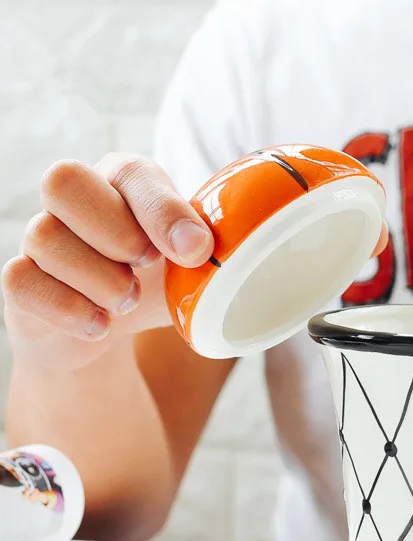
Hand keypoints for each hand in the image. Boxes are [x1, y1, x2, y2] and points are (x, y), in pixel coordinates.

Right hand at [1, 154, 213, 371]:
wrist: (107, 329)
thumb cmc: (154, 285)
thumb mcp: (190, 269)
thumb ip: (211, 255)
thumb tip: (221, 258)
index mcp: (123, 184)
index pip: (130, 170)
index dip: (162, 210)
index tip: (196, 252)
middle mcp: (74, 202)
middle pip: (63, 180)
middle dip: (115, 231)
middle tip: (147, 266)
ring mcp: (41, 239)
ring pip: (43, 236)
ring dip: (99, 280)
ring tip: (128, 302)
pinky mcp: (21, 281)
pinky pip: (23, 282)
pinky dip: (70, 310)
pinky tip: (101, 326)